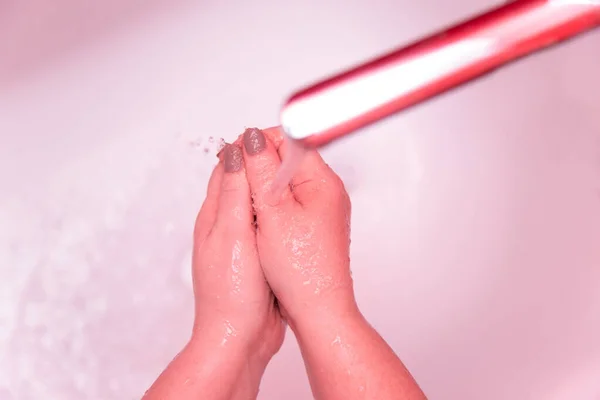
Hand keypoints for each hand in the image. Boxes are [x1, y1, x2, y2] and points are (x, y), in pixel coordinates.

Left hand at [191, 142, 284, 364]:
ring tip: (300, 181)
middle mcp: (225, 225)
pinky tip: (297, 217)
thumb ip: (234, 192)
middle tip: (294, 157)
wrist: (240, 339)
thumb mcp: (233, 234)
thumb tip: (235, 150)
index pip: (228, 167)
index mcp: (214, 215)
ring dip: (275, 191)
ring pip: (260, 204)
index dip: (250, 148)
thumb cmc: (232, 292)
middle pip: (245, 183)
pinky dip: (282, 216)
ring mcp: (243, 242)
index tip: (276, 139)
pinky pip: (271, 227)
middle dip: (266, 166)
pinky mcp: (258, 258)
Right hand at [239, 127, 354, 323]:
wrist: (318, 310)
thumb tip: (251, 137)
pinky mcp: (314, 226)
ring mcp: (322, 210)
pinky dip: (271, 206)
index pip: (289, 140)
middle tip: (237, 182)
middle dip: (259, 166)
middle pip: (287, 160)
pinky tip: (259, 220)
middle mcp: (327, 192)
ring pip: (285, 183)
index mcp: (323, 182)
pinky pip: (289, 203)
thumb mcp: (273, 213)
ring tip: (247, 206)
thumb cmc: (301, 269)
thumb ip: (261, 171)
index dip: (258, 144)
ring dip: (263, 187)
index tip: (235, 156)